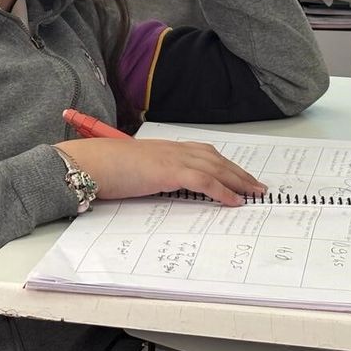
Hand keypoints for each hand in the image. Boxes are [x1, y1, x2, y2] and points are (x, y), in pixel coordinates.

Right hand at [55, 138, 265, 206]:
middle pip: (215, 159)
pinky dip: (222, 191)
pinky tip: (235, 201)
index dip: (225, 164)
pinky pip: (204, 182)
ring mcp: (172, 158)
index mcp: (165, 148)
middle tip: (258, 186)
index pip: (204, 153)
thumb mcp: (134, 170)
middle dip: (239, 173)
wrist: (91, 163)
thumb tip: (159, 186)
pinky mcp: (170, 172)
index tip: (239, 175)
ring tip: (255, 193)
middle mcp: (173, 149)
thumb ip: (152, 174)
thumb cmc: (105, 168)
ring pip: (215, 169)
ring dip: (239, 181)